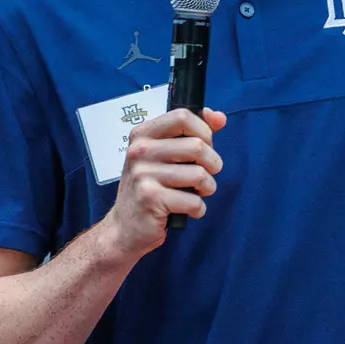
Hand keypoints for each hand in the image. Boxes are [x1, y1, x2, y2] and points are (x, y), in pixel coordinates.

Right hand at [107, 107, 225, 262]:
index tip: (206, 145)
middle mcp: (140, 151)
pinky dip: (198, 208)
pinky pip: (193, 200)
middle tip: (205, 175)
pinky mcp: (151, 199)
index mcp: (143, 134)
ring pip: (199, 174)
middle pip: (197, 145)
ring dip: (207, 187)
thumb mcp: (164, 155)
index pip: (183, 116)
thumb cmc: (150, 188)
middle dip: (212, 163)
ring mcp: (143, 175)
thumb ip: (193, 133)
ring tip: (197, 193)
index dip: (204, 131)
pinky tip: (188, 210)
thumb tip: (219, 117)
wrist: (125, 227)